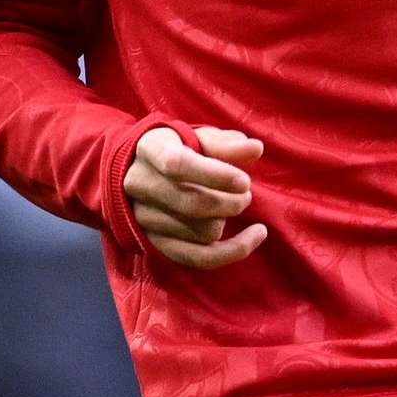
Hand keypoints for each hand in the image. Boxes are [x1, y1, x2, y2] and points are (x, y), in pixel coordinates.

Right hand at [124, 125, 267, 269]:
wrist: (141, 172)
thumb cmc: (179, 150)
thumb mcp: (198, 138)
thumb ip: (225, 144)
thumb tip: (255, 149)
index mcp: (151, 150)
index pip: (178, 165)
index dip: (216, 175)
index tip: (245, 182)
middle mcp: (140, 184)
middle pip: (191, 204)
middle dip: (230, 202)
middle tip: (245, 194)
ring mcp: (143, 217)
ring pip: (200, 232)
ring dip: (226, 220)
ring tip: (234, 203)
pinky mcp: (154, 243)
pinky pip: (198, 257)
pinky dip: (233, 250)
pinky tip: (256, 235)